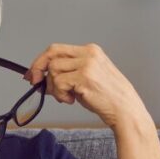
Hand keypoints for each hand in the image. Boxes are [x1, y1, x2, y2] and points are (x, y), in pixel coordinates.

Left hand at [23, 43, 147, 128]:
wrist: (125, 109)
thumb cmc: (108, 97)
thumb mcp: (87, 78)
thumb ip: (68, 74)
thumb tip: (42, 78)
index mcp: (91, 50)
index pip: (57, 49)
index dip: (41, 60)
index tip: (34, 72)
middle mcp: (88, 54)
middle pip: (52, 53)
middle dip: (38, 67)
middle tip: (34, 82)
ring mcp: (87, 64)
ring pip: (53, 70)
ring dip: (54, 87)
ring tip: (66, 97)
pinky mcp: (84, 77)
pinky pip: (58, 83)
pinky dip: (59, 94)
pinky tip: (71, 100)